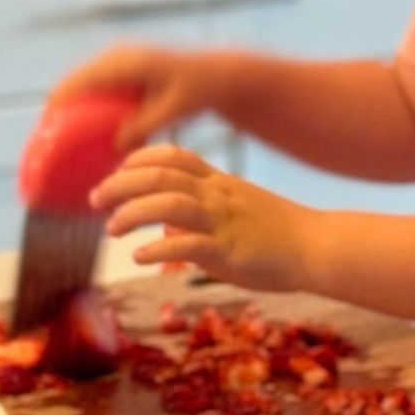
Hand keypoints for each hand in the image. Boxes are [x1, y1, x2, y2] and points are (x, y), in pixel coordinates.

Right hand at [52, 44, 225, 150]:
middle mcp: (116, 55)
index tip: (44, 130)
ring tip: (57, 139)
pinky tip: (82, 129)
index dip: (58, 104)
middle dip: (58, 110)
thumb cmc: (200, 91)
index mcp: (126, 62)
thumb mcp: (174, 109)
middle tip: (46, 142)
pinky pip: (93, 85)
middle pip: (73, 82)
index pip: (79, 81)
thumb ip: (145, 125)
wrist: (218, 74)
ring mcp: (116, 58)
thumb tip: (116, 145)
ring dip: (70, 107)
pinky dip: (86, 104)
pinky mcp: (120, 67)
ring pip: (80, 84)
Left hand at [93, 145, 315, 292]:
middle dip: (120, 184)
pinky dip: (156, 250)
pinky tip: (140, 258)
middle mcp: (218, 196)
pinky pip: (187, 244)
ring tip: (113, 228)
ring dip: (131, 213)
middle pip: (160, 175)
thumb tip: (166, 232)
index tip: (116, 173)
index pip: (173, 157)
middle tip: (95, 200)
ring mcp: (223, 221)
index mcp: (220, 183)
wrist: (319, 247)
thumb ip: (200, 217)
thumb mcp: (238, 213)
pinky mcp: (230, 250)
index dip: (138, 160)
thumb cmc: (280, 235)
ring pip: (168, 203)